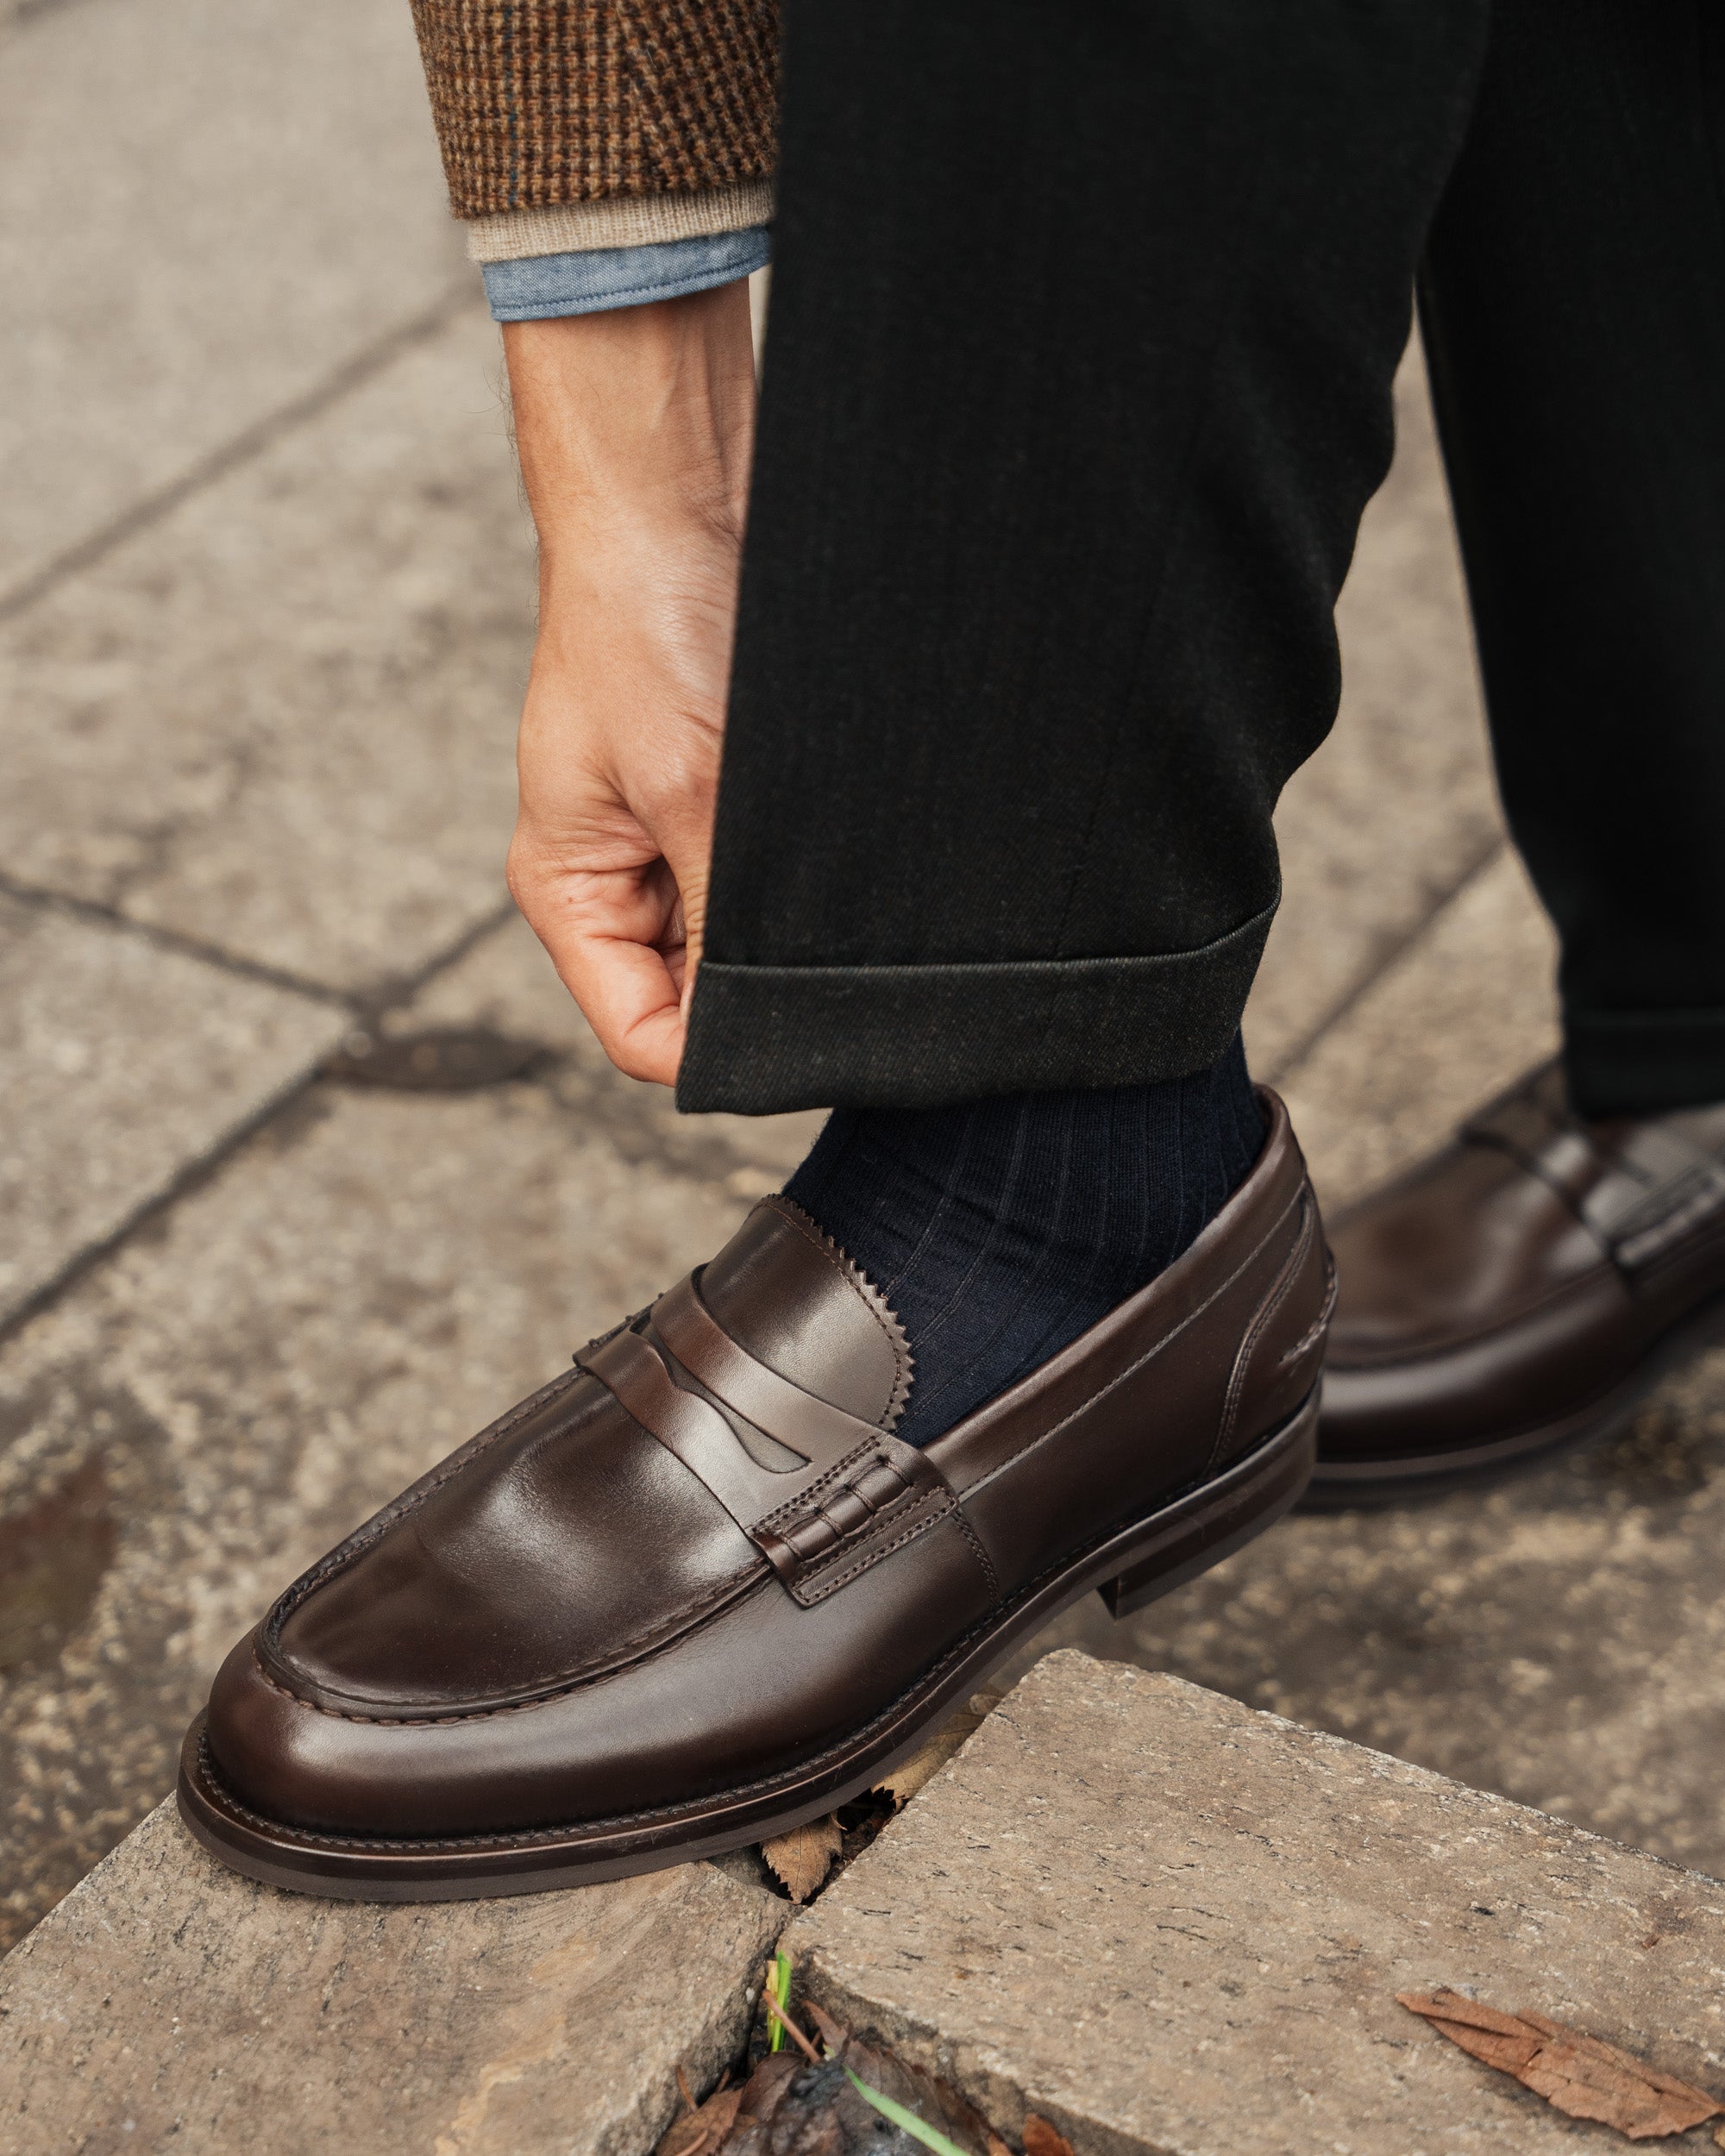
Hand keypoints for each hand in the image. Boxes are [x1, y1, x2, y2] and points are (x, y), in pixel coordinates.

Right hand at [501, 283, 756, 1085]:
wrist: (676, 496)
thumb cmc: (645, 628)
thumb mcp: (691, 795)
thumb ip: (724, 922)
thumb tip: (763, 1027)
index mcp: (569, 893)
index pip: (643, 1036)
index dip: (718, 1052)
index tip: (797, 1025)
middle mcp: (614, 880)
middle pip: (694, 998)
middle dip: (759, 980)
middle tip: (829, 941)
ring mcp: (669, 841)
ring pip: (741, 939)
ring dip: (786, 916)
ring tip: (818, 860)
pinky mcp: (720, 800)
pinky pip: (767, 874)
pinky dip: (801, 869)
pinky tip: (825, 833)